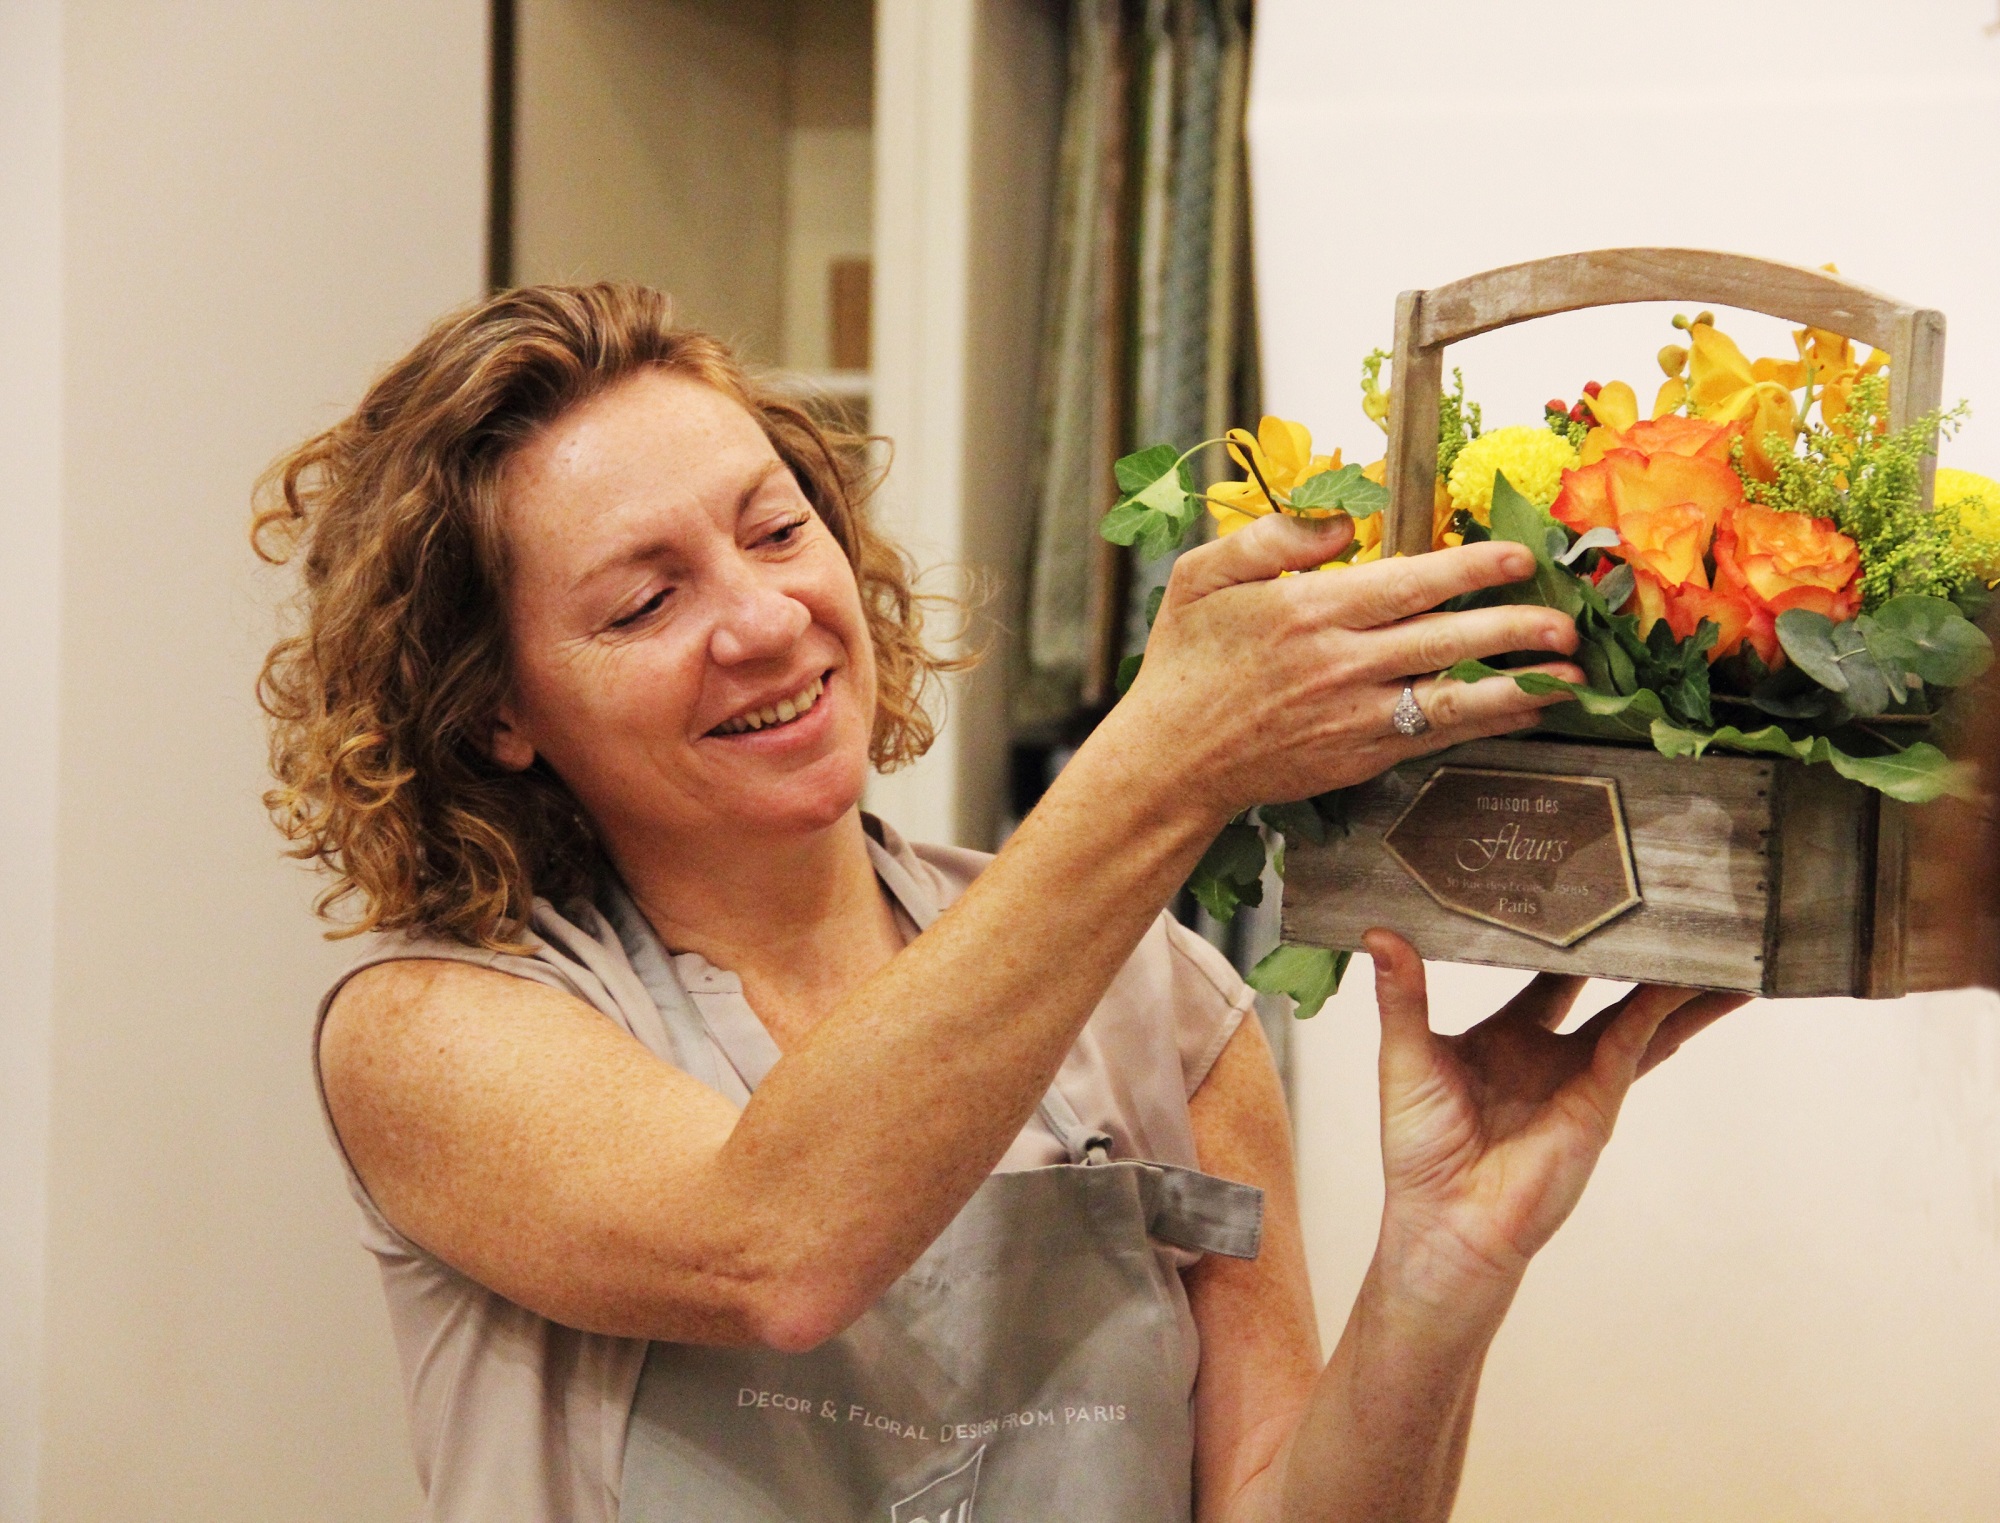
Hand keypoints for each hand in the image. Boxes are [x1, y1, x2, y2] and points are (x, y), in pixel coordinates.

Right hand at [1118, 512, 1584, 820]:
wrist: (1169, 760)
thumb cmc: (1185, 663)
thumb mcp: (1201, 577)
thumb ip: (1270, 537)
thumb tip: (1338, 522)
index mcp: (1307, 612)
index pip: (1408, 583)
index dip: (1471, 569)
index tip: (1518, 558)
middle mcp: (1338, 666)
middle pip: (1446, 641)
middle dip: (1516, 630)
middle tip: (1568, 622)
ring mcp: (1351, 718)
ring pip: (1452, 698)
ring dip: (1518, 686)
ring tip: (1572, 676)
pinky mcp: (1357, 758)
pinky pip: (1435, 737)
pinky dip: (1485, 724)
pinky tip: (1522, 709)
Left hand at [1363, 930, 1746, 1316]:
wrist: (1446, 1220)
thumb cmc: (1420, 1149)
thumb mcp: (1404, 1054)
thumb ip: (1402, 994)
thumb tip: (1378, 932)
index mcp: (1505, 1035)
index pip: (1546, 975)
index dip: (1566, 939)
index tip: (1587, 894)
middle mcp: (1550, 1052)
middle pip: (1607, 989)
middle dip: (1638, 955)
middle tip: (1667, 907)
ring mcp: (1582, 1076)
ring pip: (1641, 1014)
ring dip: (1678, 982)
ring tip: (1717, 944)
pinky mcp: (1601, 1098)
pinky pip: (1640, 1041)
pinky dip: (1670, 1011)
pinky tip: (1700, 982)